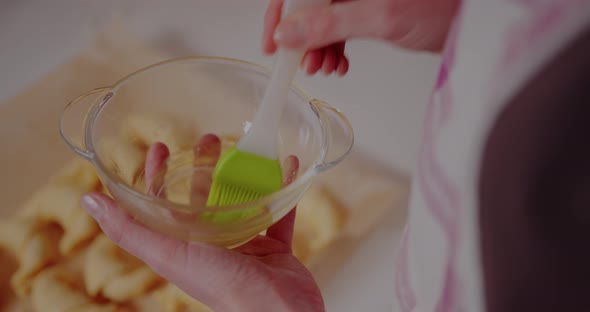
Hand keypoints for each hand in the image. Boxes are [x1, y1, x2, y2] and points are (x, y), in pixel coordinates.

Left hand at [81, 134, 323, 311]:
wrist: (278, 310)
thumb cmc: (222, 286)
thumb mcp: (169, 255)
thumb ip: (130, 230)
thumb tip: (89, 202)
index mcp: (184, 246)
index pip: (164, 203)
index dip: (158, 175)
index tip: (160, 147)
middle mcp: (212, 244)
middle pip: (203, 197)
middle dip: (204, 167)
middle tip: (209, 139)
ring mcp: (245, 244)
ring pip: (241, 200)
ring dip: (243, 173)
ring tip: (247, 148)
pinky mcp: (275, 245)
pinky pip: (279, 209)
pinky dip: (283, 187)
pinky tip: (287, 164)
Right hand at [262, 0, 460, 75]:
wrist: (473, 17)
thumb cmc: (443, 5)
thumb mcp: (381, 16)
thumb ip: (331, 23)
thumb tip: (288, 33)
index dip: (280, 14)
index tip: (273, 42)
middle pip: (308, 5)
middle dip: (302, 36)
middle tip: (301, 62)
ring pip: (323, 18)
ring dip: (319, 46)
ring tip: (324, 67)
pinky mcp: (370, 8)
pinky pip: (341, 26)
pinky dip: (336, 47)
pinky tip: (339, 63)